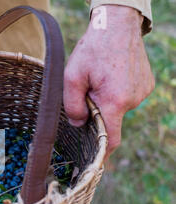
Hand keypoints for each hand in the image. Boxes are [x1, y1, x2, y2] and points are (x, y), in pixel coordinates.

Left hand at [63, 5, 154, 160]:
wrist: (117, 25)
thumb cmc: (92, 50)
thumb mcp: (72, 77)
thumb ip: (72, 105)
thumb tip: (78, 125)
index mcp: (114, 101)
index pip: (110, 139)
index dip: (102, 153)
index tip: (94, 162)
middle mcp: (132, 100)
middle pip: (110, 120)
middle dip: (97, 113)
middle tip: (87, 92)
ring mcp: (142, 92)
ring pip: (119, 107)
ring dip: (107, 100)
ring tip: (100, 78)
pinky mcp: (147, 84)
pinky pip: (128, 97)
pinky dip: (117, 92)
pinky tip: (112, 75)